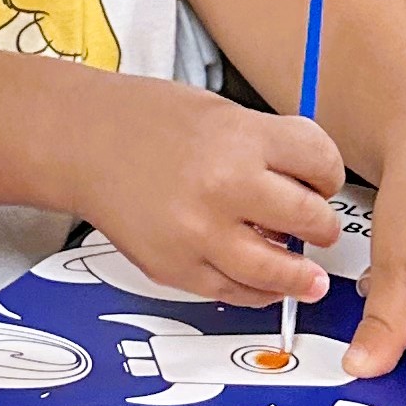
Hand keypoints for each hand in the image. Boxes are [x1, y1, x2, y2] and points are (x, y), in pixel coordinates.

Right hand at [75, 77, 345, 304]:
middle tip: (312, 222)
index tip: (320, 180)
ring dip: (302, 274)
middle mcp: (224, 188)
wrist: (77, 141)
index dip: (327, 174)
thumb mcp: (219, 112)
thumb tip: (312, 187)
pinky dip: (256, 289)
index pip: (323, 164)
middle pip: (313, 220)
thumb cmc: (143, 121)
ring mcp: (199, 234)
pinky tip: (259, 277)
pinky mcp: (177, 269)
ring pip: (282, 273)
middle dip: (319, 223)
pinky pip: (237, 294)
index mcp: (239, 138)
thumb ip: (267, 147)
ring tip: (306, 273)